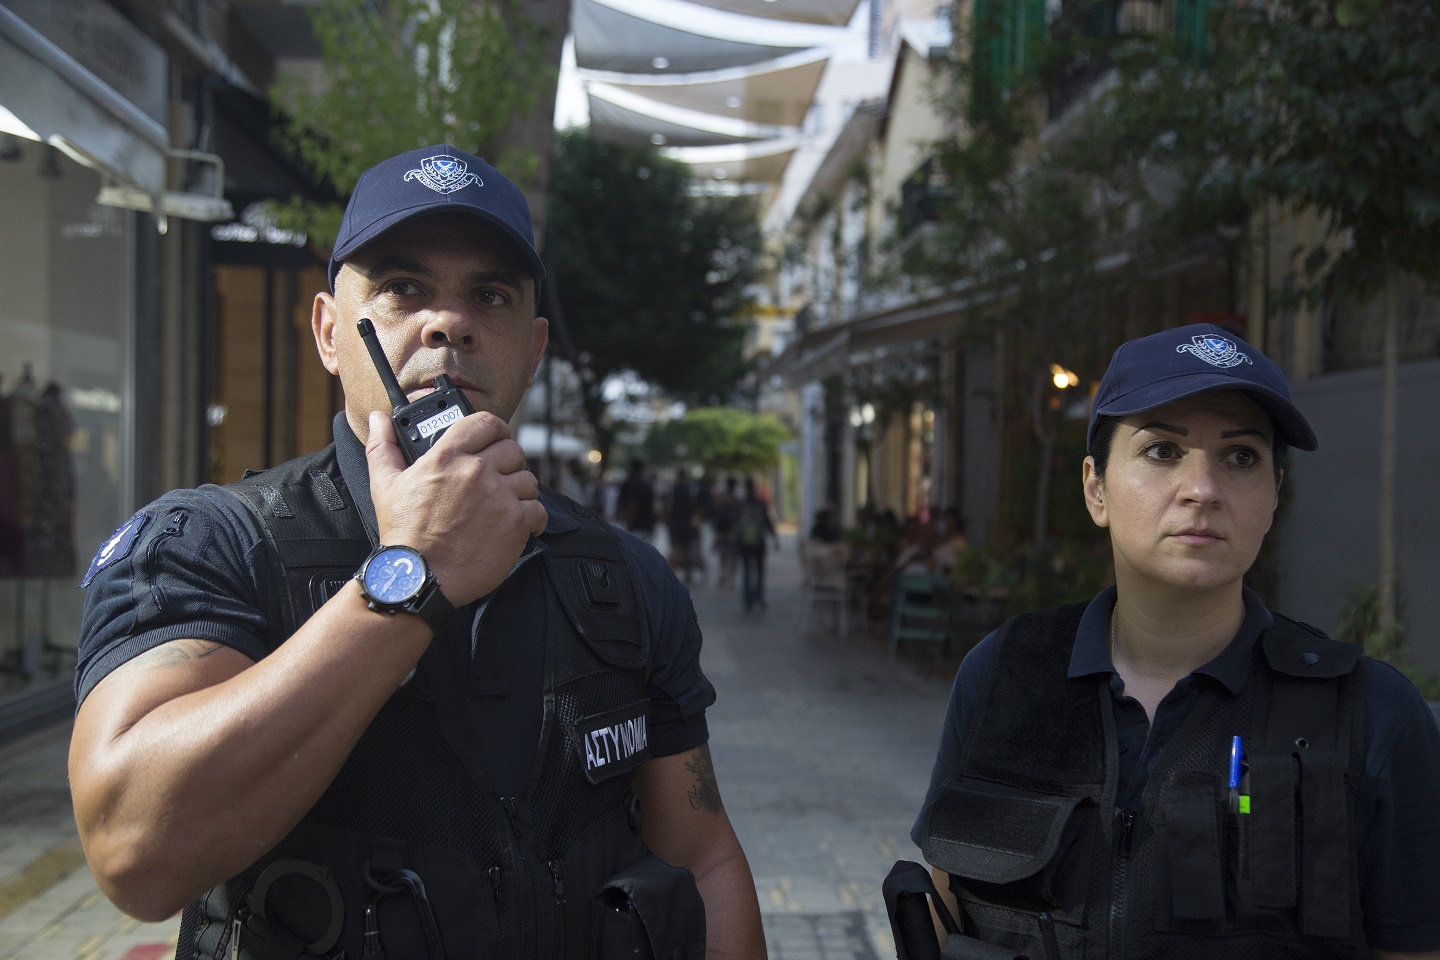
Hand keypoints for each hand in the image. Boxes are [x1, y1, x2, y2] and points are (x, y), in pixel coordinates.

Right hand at [366, 411, 547, 605]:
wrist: (420, 577)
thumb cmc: (403, 535)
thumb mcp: (385, 485)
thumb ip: (384, 447)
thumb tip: (379, 420)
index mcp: (447, 456)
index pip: (486, 422)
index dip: (495, 429)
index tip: (495, 439)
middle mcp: (476, 471)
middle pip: (513, 450)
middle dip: (508, 463)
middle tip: (498, 479)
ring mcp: (499, 496)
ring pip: (528, 479)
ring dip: (520, 491)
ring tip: (504, 505)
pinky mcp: (516, 522)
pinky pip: (538, 509)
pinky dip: (532, 518)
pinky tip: (516, 524)